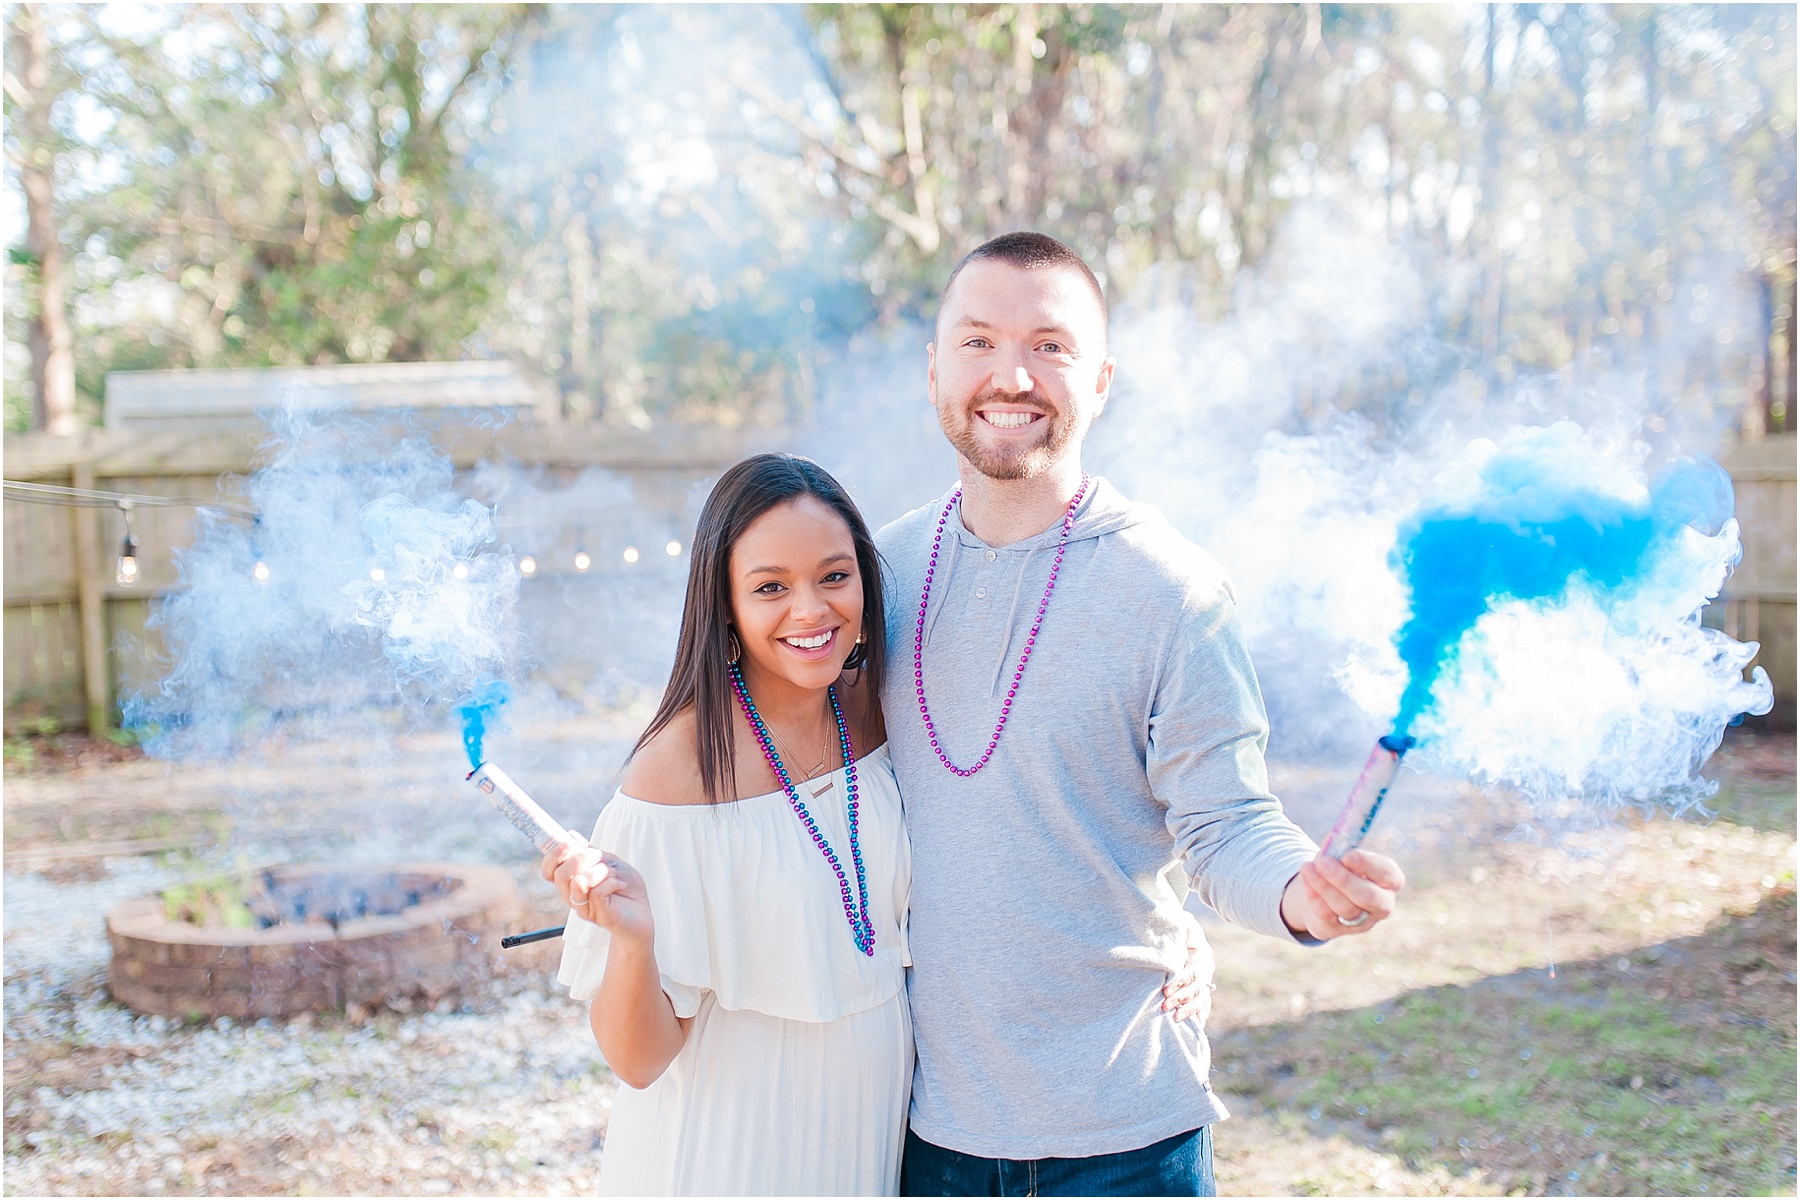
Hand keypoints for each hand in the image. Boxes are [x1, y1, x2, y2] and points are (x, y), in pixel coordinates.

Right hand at [540, 832, 653, 945]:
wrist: (643, 913)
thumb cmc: (625, 887)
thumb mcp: (608, 862)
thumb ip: (589, 852)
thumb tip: (570, 835)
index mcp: (571, 882)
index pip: (548, 870)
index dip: (553, 855)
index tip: (567, 844)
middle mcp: (573, 897)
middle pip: (560, 875)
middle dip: (581, 858)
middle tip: (599, 857)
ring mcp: (585, 908)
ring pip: (578, 883)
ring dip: (599, 871)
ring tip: (613, 874)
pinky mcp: (600, 915)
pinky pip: (597, 892)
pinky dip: (612, 882)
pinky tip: (620, 885)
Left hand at [1162, 912, 1214, 1024]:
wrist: (1178, 929)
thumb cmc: (1175, 924)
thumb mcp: (1180, 921)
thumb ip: (1182, 924)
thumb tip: (1182, 926)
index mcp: (1202, 953)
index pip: (1194, 971)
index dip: (1180, 982)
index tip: (1165, 991)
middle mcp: (1206, 968)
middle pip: (1198, 988)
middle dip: (1182, 999)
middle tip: (1166, 1006)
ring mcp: (1206, 979)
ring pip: (1202, 999)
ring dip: (1190, 1010)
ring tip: (1176, 1019)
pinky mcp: (1201, 988)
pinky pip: (1204, 1004)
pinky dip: (1200, 1015)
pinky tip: (1195, 1026)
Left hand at [1279, 848, 1404, 941]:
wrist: (1324, 892)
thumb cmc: (1341, 867)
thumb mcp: (1342, 853)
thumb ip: (1340, 846)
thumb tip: (1332, 838)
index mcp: (1390, 881)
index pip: (1389, 875)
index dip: (1369, 866)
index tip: (1348, 856)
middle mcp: (1382, 904)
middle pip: (1369, 897)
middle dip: (1344, 879)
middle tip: (1323, 863)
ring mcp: (1363, 921)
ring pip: (1346, 908)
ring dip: (1323, 886)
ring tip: (1307, 867)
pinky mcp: (1339, 929)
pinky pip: (1327, 915)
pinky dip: (1314, 896)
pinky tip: (1306, 880)